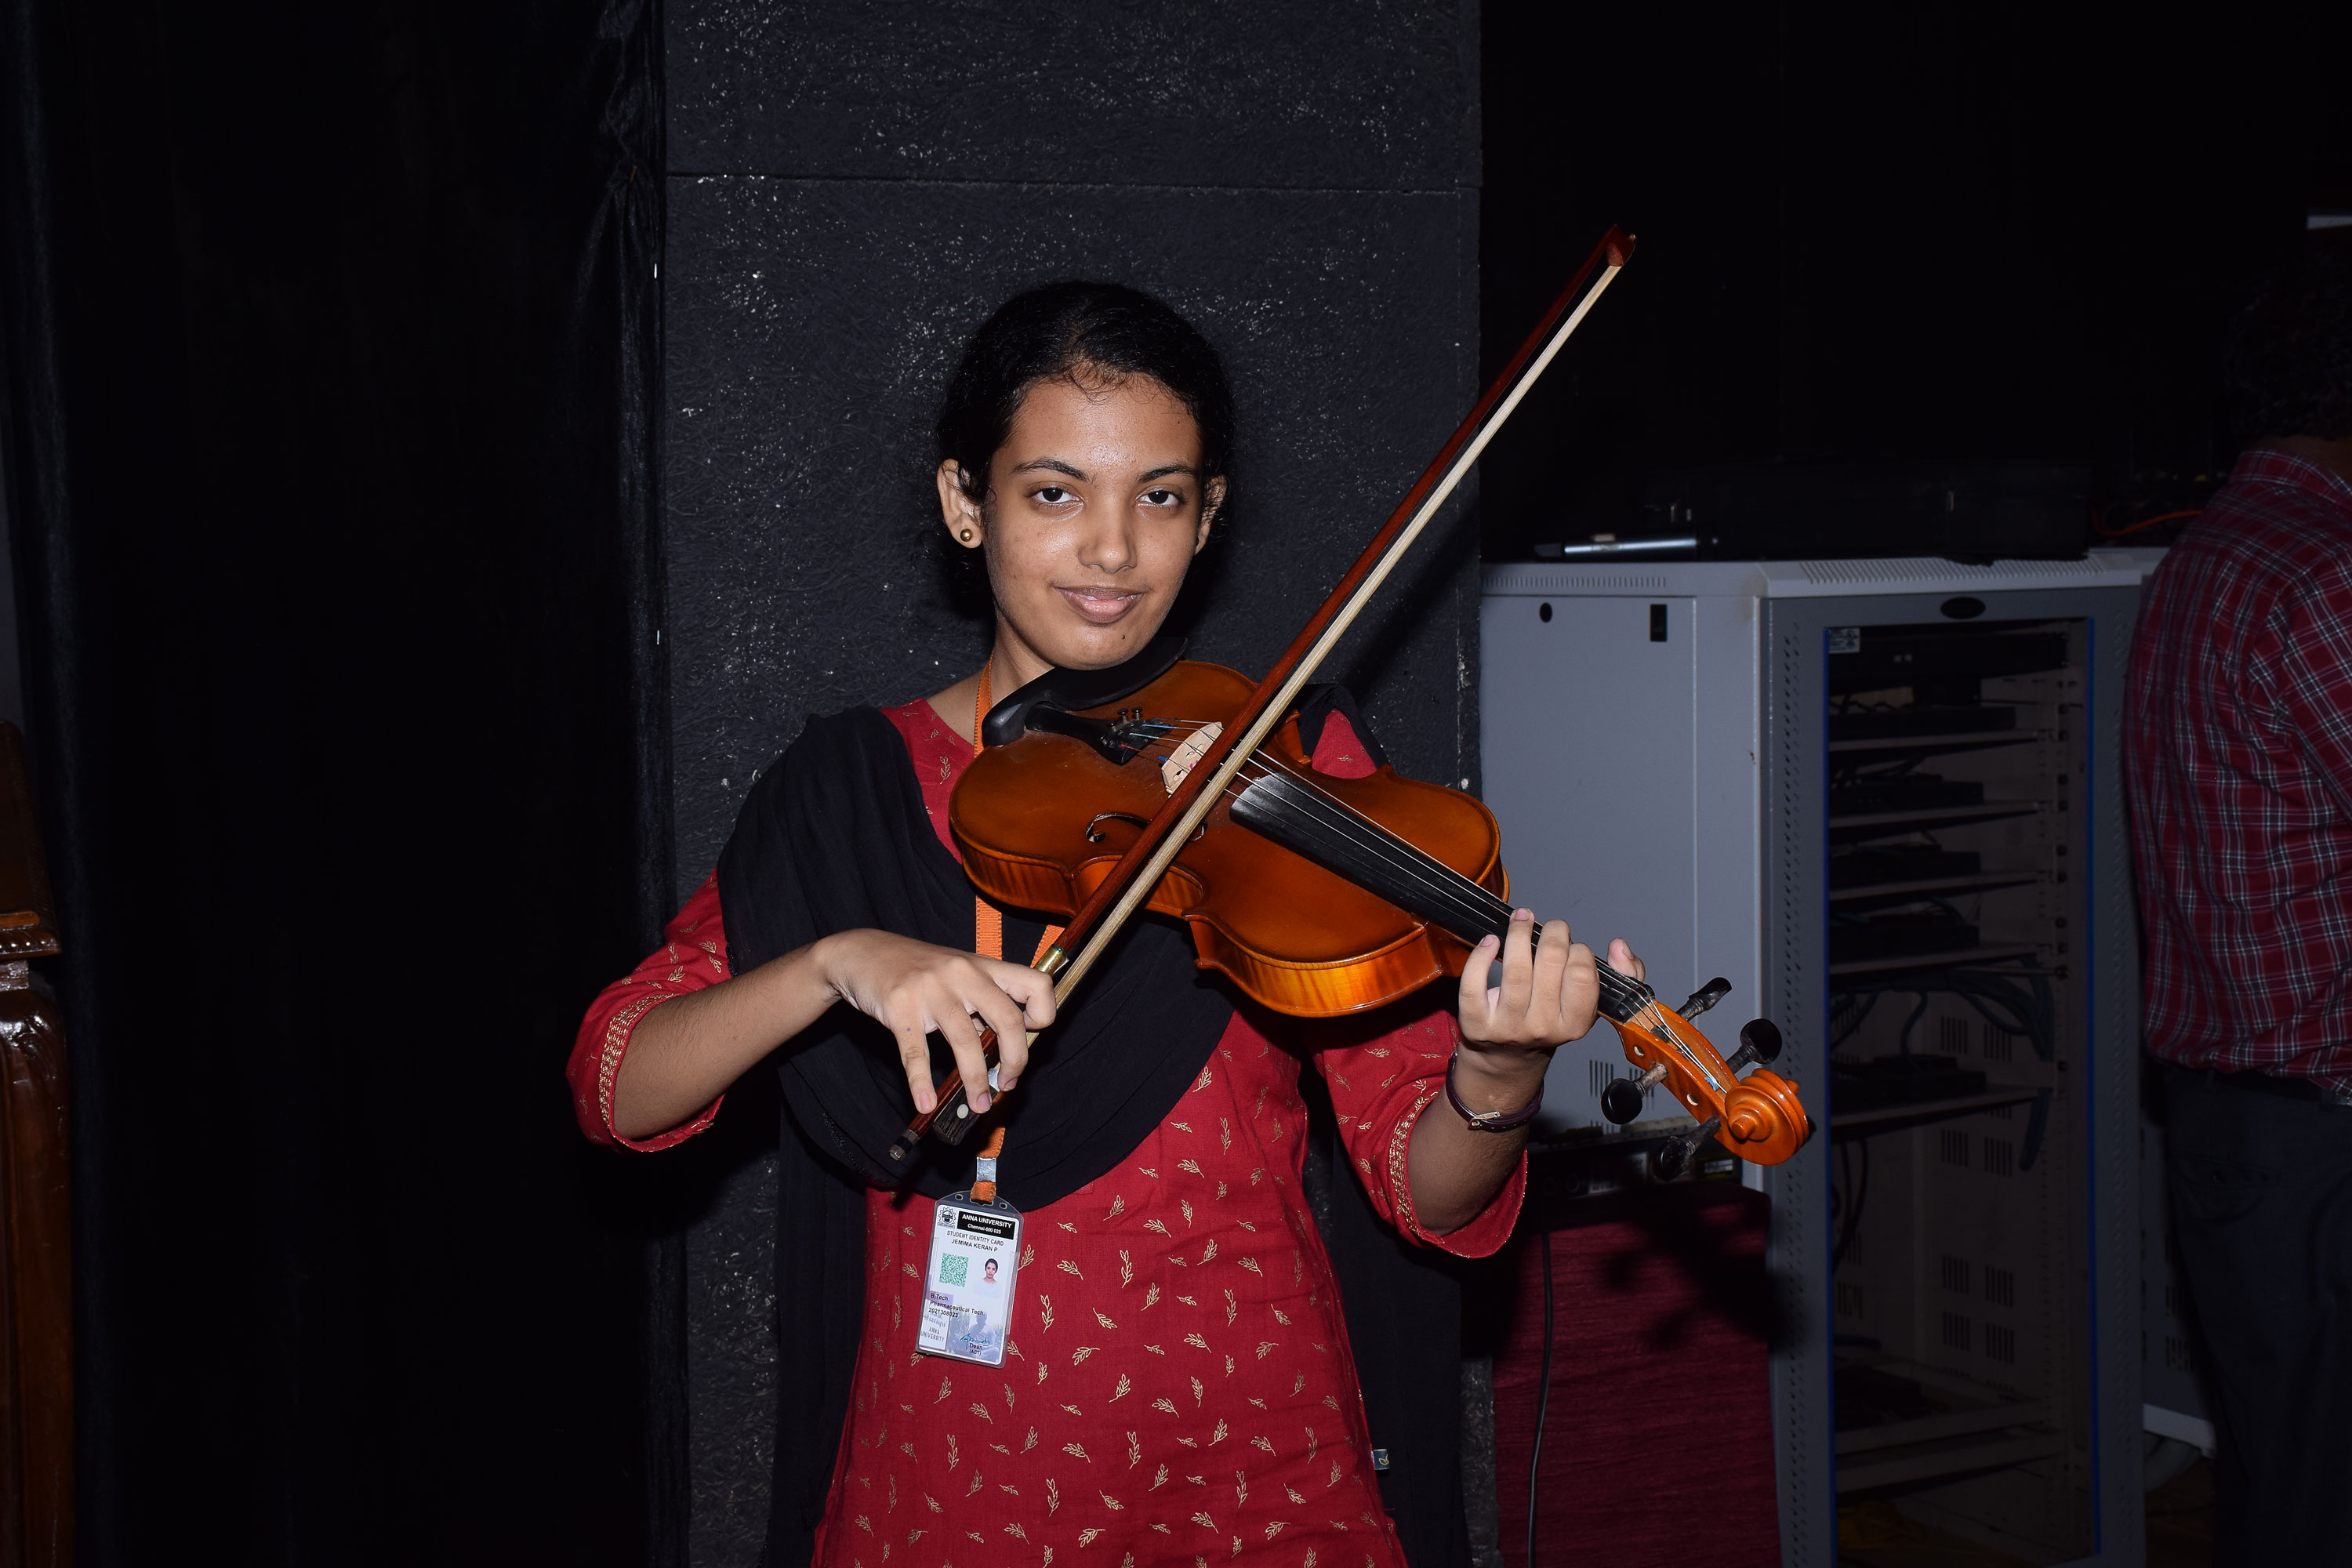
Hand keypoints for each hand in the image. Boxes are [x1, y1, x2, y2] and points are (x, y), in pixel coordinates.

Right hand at [813, 929, 1056, 1115]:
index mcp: (984, 966)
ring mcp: (931, 989)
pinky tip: (926, 1103)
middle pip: (1009, 1018)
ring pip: (966, 1041)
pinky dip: (922, 1084)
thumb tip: (1004, 1052)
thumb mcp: (957, 975)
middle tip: (1009, 1083)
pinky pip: (916, 1053)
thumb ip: (981, 1006)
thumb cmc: (917, 969)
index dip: (1043, 1014)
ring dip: (976, 1080)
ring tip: (979, 1104)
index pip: (1036, 984)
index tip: (1032, 1036)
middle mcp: (963, 974)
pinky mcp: (900, 1006)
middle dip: (1016, 1060)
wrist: (862, 953)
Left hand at [1456, 908, 1641, 1065]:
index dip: (1578, 951)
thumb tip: (1619, 947)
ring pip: (1515, 970)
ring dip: (1519, 933)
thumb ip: (1622, 975)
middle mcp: (1542, 1028)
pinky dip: (1480, 956)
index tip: (1573, 947)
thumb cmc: (1551, 1020)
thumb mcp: (1590, 1005)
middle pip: (1549, 964)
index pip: (1582, 975)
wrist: (1508, 1057)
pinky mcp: (1476, 1023)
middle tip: (1552, 927)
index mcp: (1574, 1024)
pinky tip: (1491, 940)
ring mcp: (1508, 1027)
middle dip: (1553, 933)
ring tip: (1522, 918)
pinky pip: (1474, 985)